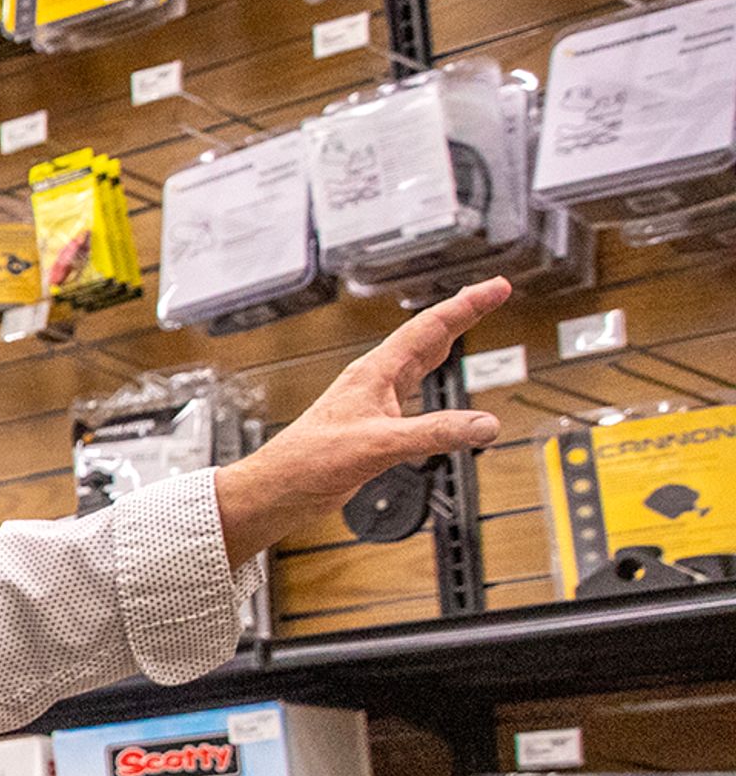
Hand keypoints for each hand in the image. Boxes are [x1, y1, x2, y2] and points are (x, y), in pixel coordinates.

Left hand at [212, 279, 511, 560]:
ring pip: (417, 363)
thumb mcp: (380, 443)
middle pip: (426, 337)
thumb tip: (484, 425)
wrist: (278, 488)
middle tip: (492, 295)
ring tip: (467, 325)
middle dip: (461, 314)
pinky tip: (434, 392)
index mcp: (374, 373)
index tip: (496, 287)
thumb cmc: (308, 459)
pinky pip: (411, 396)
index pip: (429, 328)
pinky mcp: (371, 427)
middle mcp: (374, 381)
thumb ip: (434, 433)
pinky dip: (432, 387)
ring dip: (446, 343)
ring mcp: (372, 403)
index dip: (465, 305)